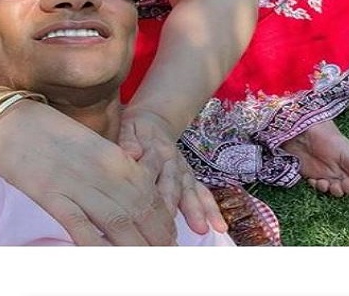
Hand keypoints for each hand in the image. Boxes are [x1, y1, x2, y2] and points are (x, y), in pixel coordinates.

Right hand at [0, 101, 177, 245]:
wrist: (9, 118)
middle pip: (140, 211)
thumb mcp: (92, 145)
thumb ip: (114, 168)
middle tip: (166, 258)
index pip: (150, 195)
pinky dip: (96, 246)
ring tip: (147, 266)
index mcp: (115, 158)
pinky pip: (79, 225)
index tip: (170, 240)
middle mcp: (103, 170)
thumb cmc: (50, 132)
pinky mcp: (52, 195)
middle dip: (157, 238)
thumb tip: (132, 194)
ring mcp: (78, 183)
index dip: (163, 221)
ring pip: (117, 221)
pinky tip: (106, 261)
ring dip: (136, 247)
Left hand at [119, 107, 226, 235]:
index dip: (163, 196)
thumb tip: (131, 152)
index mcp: (159, 152)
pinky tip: (219, 226)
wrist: (154, 118)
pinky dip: (211, 209)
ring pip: (193, 192)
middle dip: (185, 209)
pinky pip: (202, 193)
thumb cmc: (137, 129)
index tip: (163, 215)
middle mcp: (175, 163)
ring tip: (203, 229)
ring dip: (200, 211)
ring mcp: (184, 171)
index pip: (160, 177)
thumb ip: (129, 140)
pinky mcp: (189, 177)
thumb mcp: (129, 127)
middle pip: (179, 188)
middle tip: (189, 227)